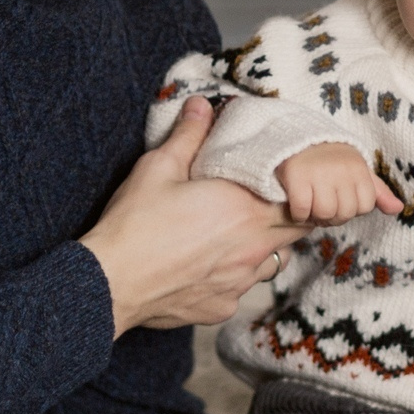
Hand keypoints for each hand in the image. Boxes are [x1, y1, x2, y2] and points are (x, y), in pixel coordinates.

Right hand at [82, 97, 309, 331]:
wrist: (111, 282)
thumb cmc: (135, 223)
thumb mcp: (159, 167)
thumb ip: (189, 135)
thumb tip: (202, 105)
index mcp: (247, 210)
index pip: (302, 203)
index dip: (298, 192)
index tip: (282, 184)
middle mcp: (254, 249)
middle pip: (296, 233)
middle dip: (285, 217)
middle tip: (261, 205)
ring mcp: (240, 283)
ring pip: (271, 263)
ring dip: (262, 247)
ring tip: (233, 235)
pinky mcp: (222, 307)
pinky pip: (241, 289)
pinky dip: (233, 276)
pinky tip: (206, 266)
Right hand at [277, 141, 403, 225]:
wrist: (297, 140)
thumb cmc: (332, 162)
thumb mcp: (357, 172)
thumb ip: (378, 192)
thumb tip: (399, 208)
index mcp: (359, 168)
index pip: (365, 206)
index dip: (352, 210)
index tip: (340, 200)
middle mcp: (341, 169)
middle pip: (344, 214)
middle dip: (333, 216)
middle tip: (323, 205)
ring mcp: (318, 172)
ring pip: (325, 213)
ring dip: (316, 217)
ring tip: (312, 206)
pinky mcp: (296, 176)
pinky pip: (302, 210)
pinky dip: (299, 214)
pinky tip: (298, 206)